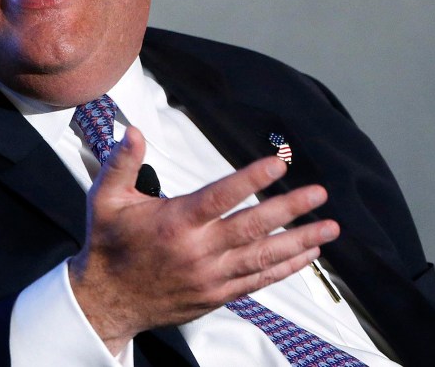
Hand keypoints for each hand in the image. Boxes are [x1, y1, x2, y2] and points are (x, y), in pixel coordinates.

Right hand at [67, 126, 338, 354]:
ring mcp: (210, 276)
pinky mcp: (217, 295)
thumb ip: (122, 163)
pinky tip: (307, 255)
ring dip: (299, 241)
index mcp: (175, 223)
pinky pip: (258, 281)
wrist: (105, 302)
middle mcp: (198, 251)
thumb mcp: (105, 200)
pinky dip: (285, 268)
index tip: (277, 164)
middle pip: (252, 227)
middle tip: (319, 193)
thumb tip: (134, 131)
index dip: (250, 180)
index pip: (220, 197)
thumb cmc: (109, 246)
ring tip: (329, 228)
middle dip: (289, 209)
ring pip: (263, 257)